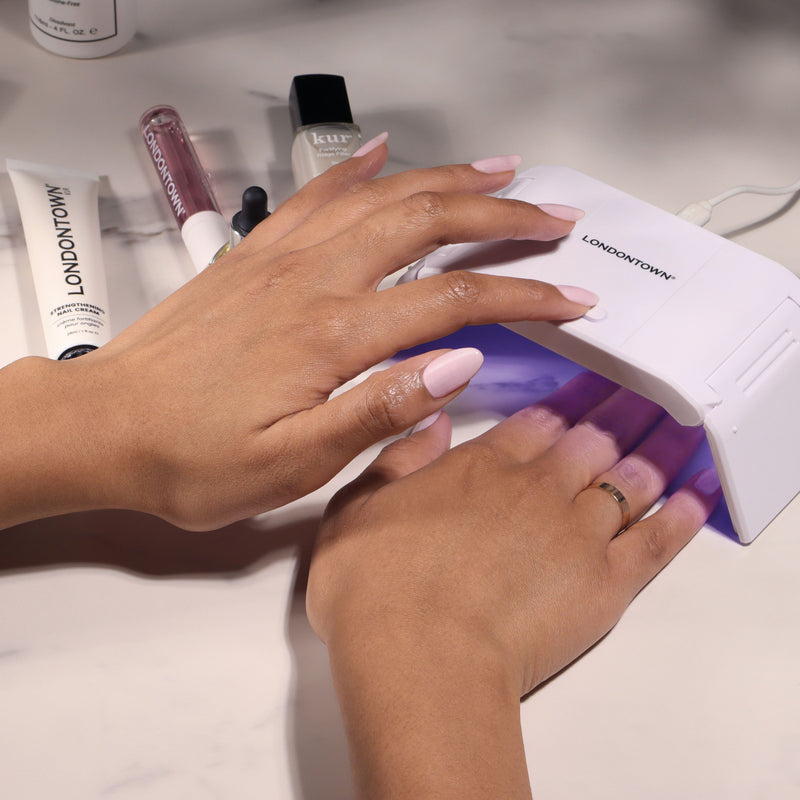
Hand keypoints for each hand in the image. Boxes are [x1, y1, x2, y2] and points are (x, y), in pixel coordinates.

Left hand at [0, 142, 594, 530]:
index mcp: (330, 336)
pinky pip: (314, 196)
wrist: (106, 427)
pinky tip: (381, 153)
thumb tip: (457, 368)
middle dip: (501, 214)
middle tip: (554, 216)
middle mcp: (310, 282)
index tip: (571, 296)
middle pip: (426, 226)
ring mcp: (280, 261)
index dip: (523, 294)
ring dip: (445, 179)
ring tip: (498, 168)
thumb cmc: (192, 457)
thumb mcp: (292, 465)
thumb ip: (377, 412)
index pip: (452, 299)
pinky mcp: (254, 257)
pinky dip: (356, 170)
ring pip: (379, 198)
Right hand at [306, 372, 721, 797]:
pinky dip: (680, 517)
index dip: (563, 407)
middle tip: (637, 404)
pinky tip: (692, 502)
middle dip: (614, 419)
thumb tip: (431, 425)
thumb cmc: (376, 591)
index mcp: (481, 465)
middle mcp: (535, 487)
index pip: (538, 422)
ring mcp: (576, 531)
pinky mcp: (605, 582)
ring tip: (670, 441)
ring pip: (629, 480)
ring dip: (651, 457)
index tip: (579, 398)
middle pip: (591, 440)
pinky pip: (657, 539)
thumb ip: (396, 459)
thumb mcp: (355, 508)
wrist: (418, 655)